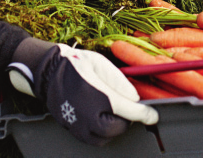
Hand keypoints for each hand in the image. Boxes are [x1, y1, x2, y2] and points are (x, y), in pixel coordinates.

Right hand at [8, 41, 157, 145]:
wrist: (49, 72)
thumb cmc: (76, 64)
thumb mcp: (102, 64)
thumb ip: (120, 82)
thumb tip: (134, 97)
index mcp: (98, 97)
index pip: (128, 111)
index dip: (144, 114)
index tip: (153, 116)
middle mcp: (88, 116)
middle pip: (119, 127)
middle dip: (128, 118)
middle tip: (128, 106)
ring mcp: (79, 126)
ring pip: (107, 136)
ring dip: (116, 126)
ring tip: (115, 110)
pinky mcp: (74, 131)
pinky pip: (94, 139)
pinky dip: (103, 132)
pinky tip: (104, 117)